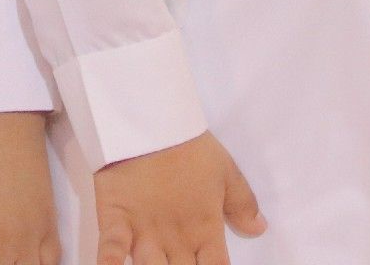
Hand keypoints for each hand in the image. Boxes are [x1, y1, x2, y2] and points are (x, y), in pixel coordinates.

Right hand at [92, 131, 264, 264]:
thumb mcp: (224, 171)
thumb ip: (242, 204)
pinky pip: (110, 247)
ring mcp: (144, 231)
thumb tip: (260, 228)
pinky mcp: (116, 219)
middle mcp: (175, 239)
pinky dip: (109, 261)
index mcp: (204, 231)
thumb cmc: (188, 144)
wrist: (150, 119)